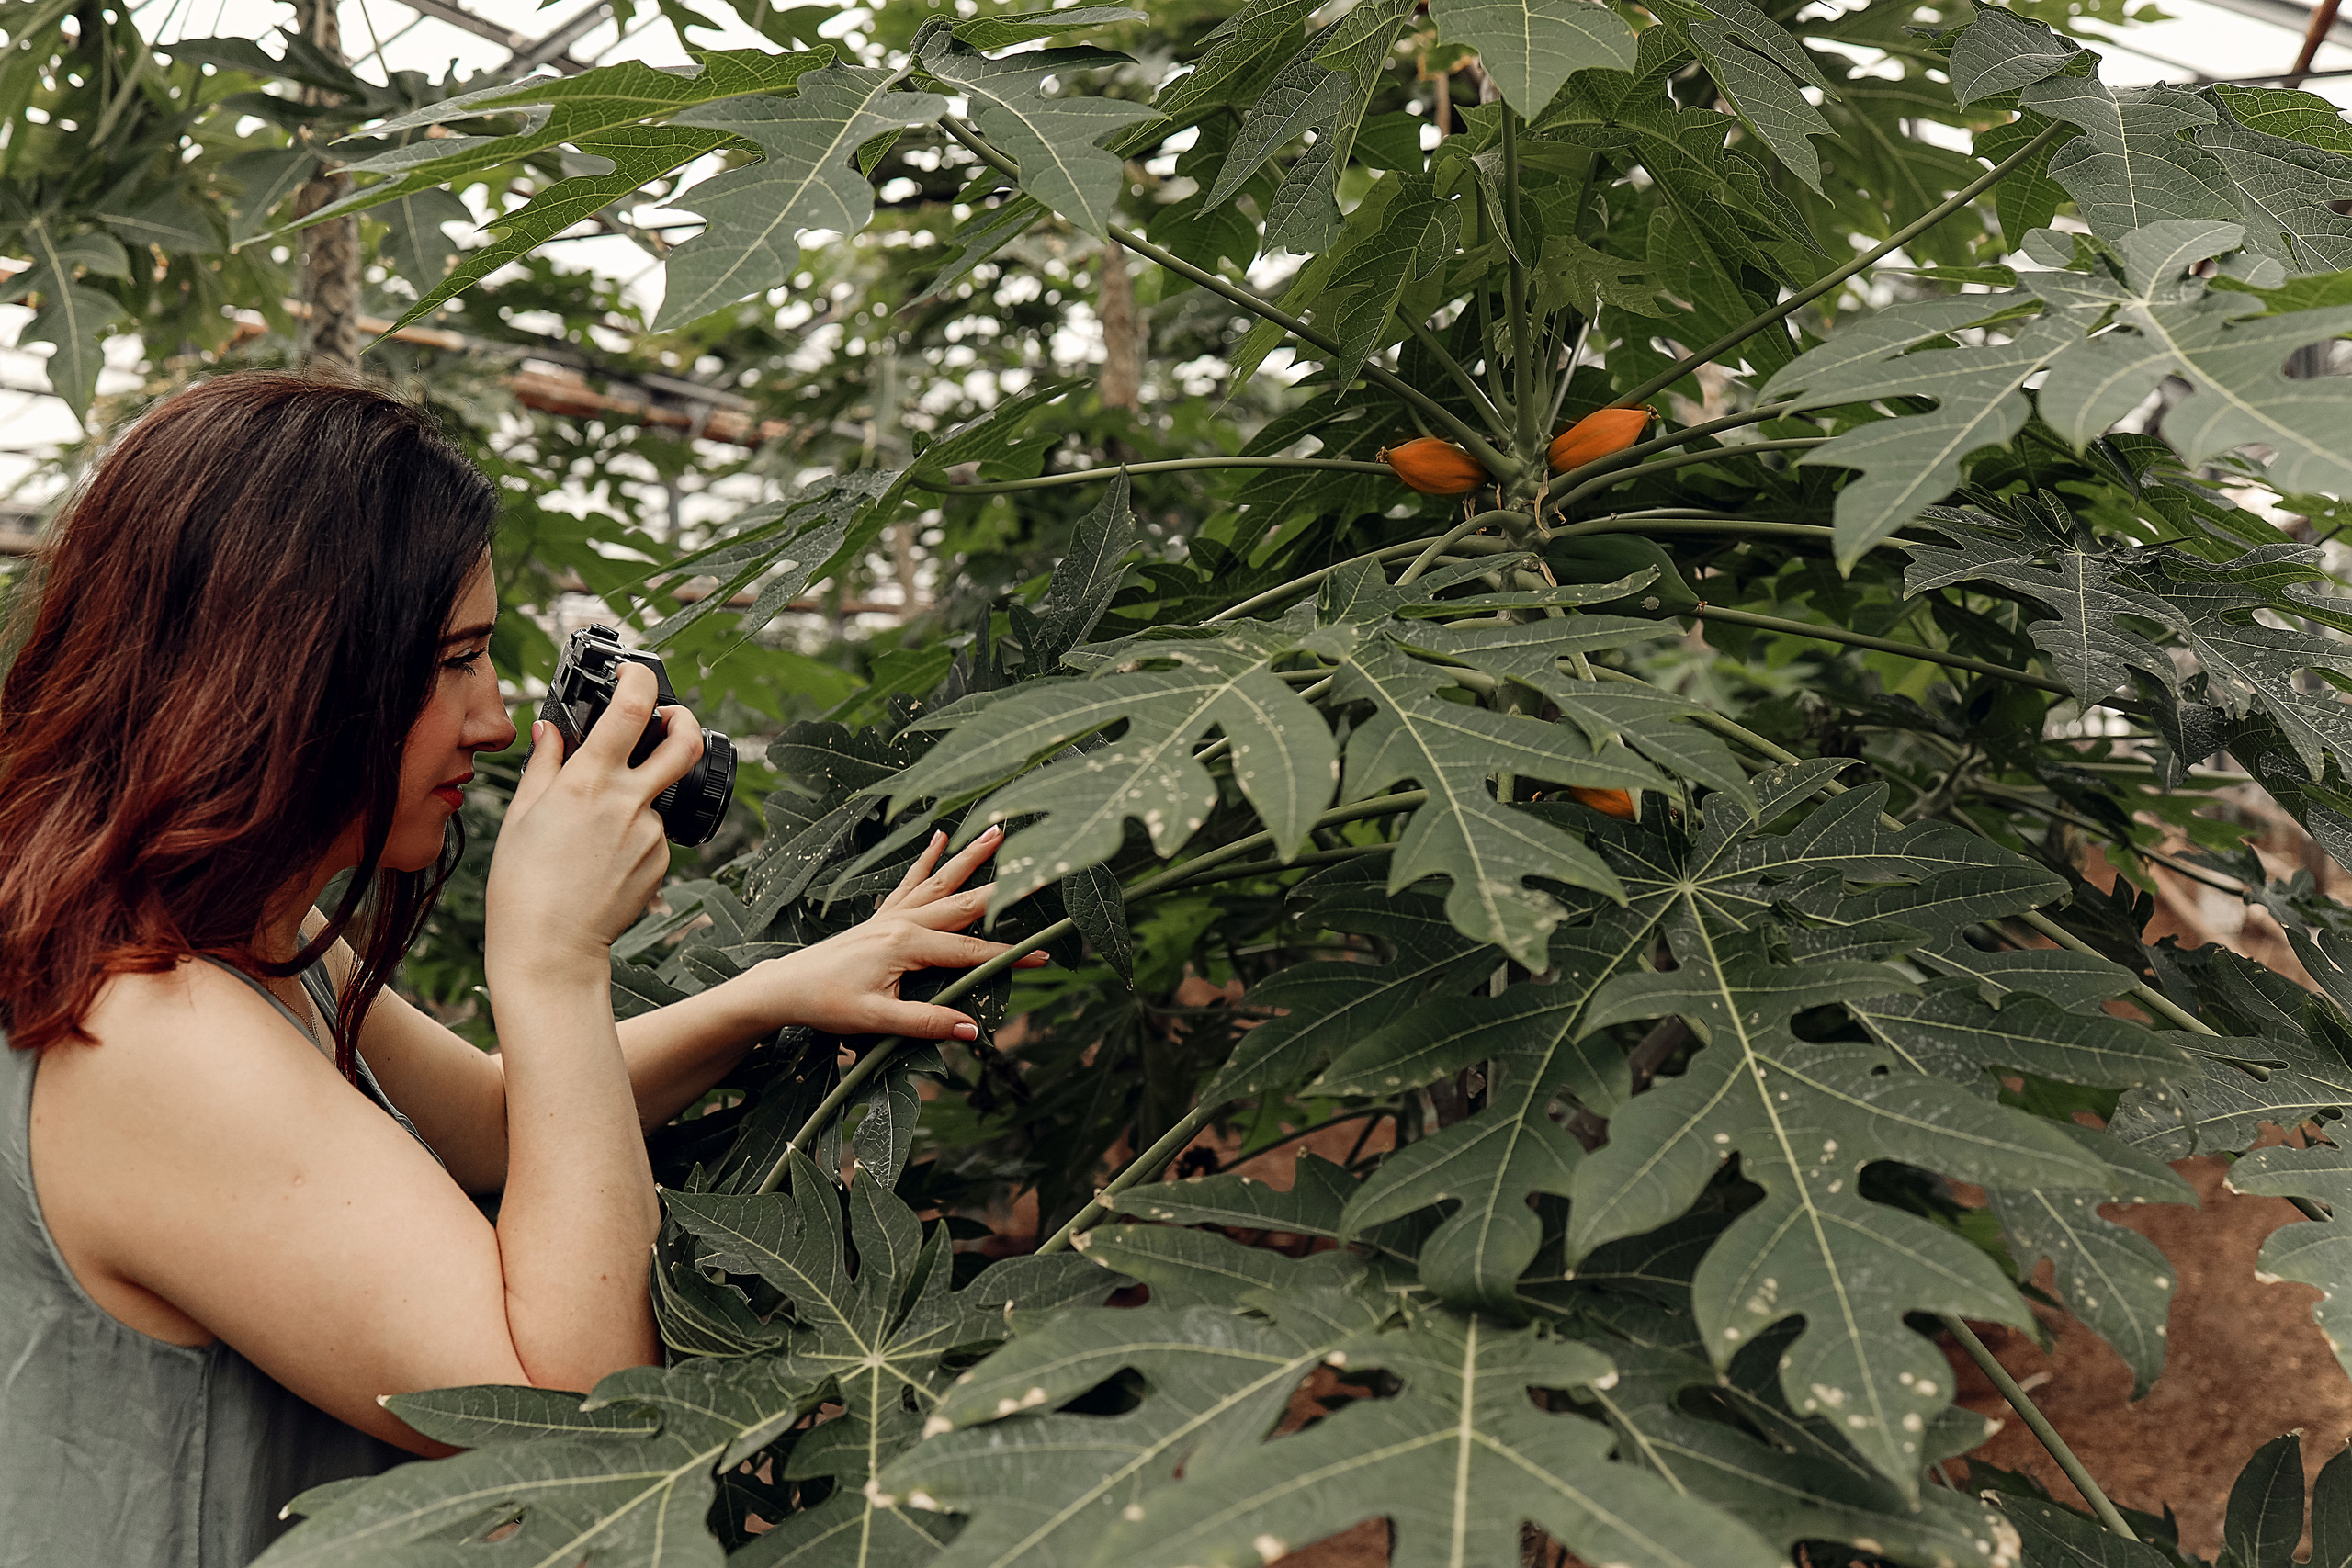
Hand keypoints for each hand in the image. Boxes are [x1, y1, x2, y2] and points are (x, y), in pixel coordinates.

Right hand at [487, 662, 704, 985]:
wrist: (551, 950)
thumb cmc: (524, 886)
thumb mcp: (521, 815)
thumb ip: (545, 764)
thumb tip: (550, 728)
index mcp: (589, 781)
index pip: (633, 708)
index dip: (640, 679)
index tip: (633, 673)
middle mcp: (629, 801)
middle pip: (685, 740)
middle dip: (684, 717)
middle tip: (669, 715)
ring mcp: (652, 832)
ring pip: (657, 793)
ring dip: (635, 794)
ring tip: (593, 831)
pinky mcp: (662, 860)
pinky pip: (653, 831)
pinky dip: (633, 832)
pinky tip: (601, 857)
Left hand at [754, 825, 1047, 1039]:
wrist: (786, 987)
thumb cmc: (827, 1004)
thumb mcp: (877, 1020)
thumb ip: (926, 1022)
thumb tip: (972, 1029)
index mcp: (907, 944)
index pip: (970, 950)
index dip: (1009, 954)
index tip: (1045, 955)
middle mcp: (903, 921)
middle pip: (964, 902)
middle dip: (1003, 885)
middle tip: (1037, 864)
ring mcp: (892, 914)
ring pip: (941, 882)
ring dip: (970, 856)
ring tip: (996, 830)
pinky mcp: (881, 916)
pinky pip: (910, 881)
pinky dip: (926, 859)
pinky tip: (938, 838)